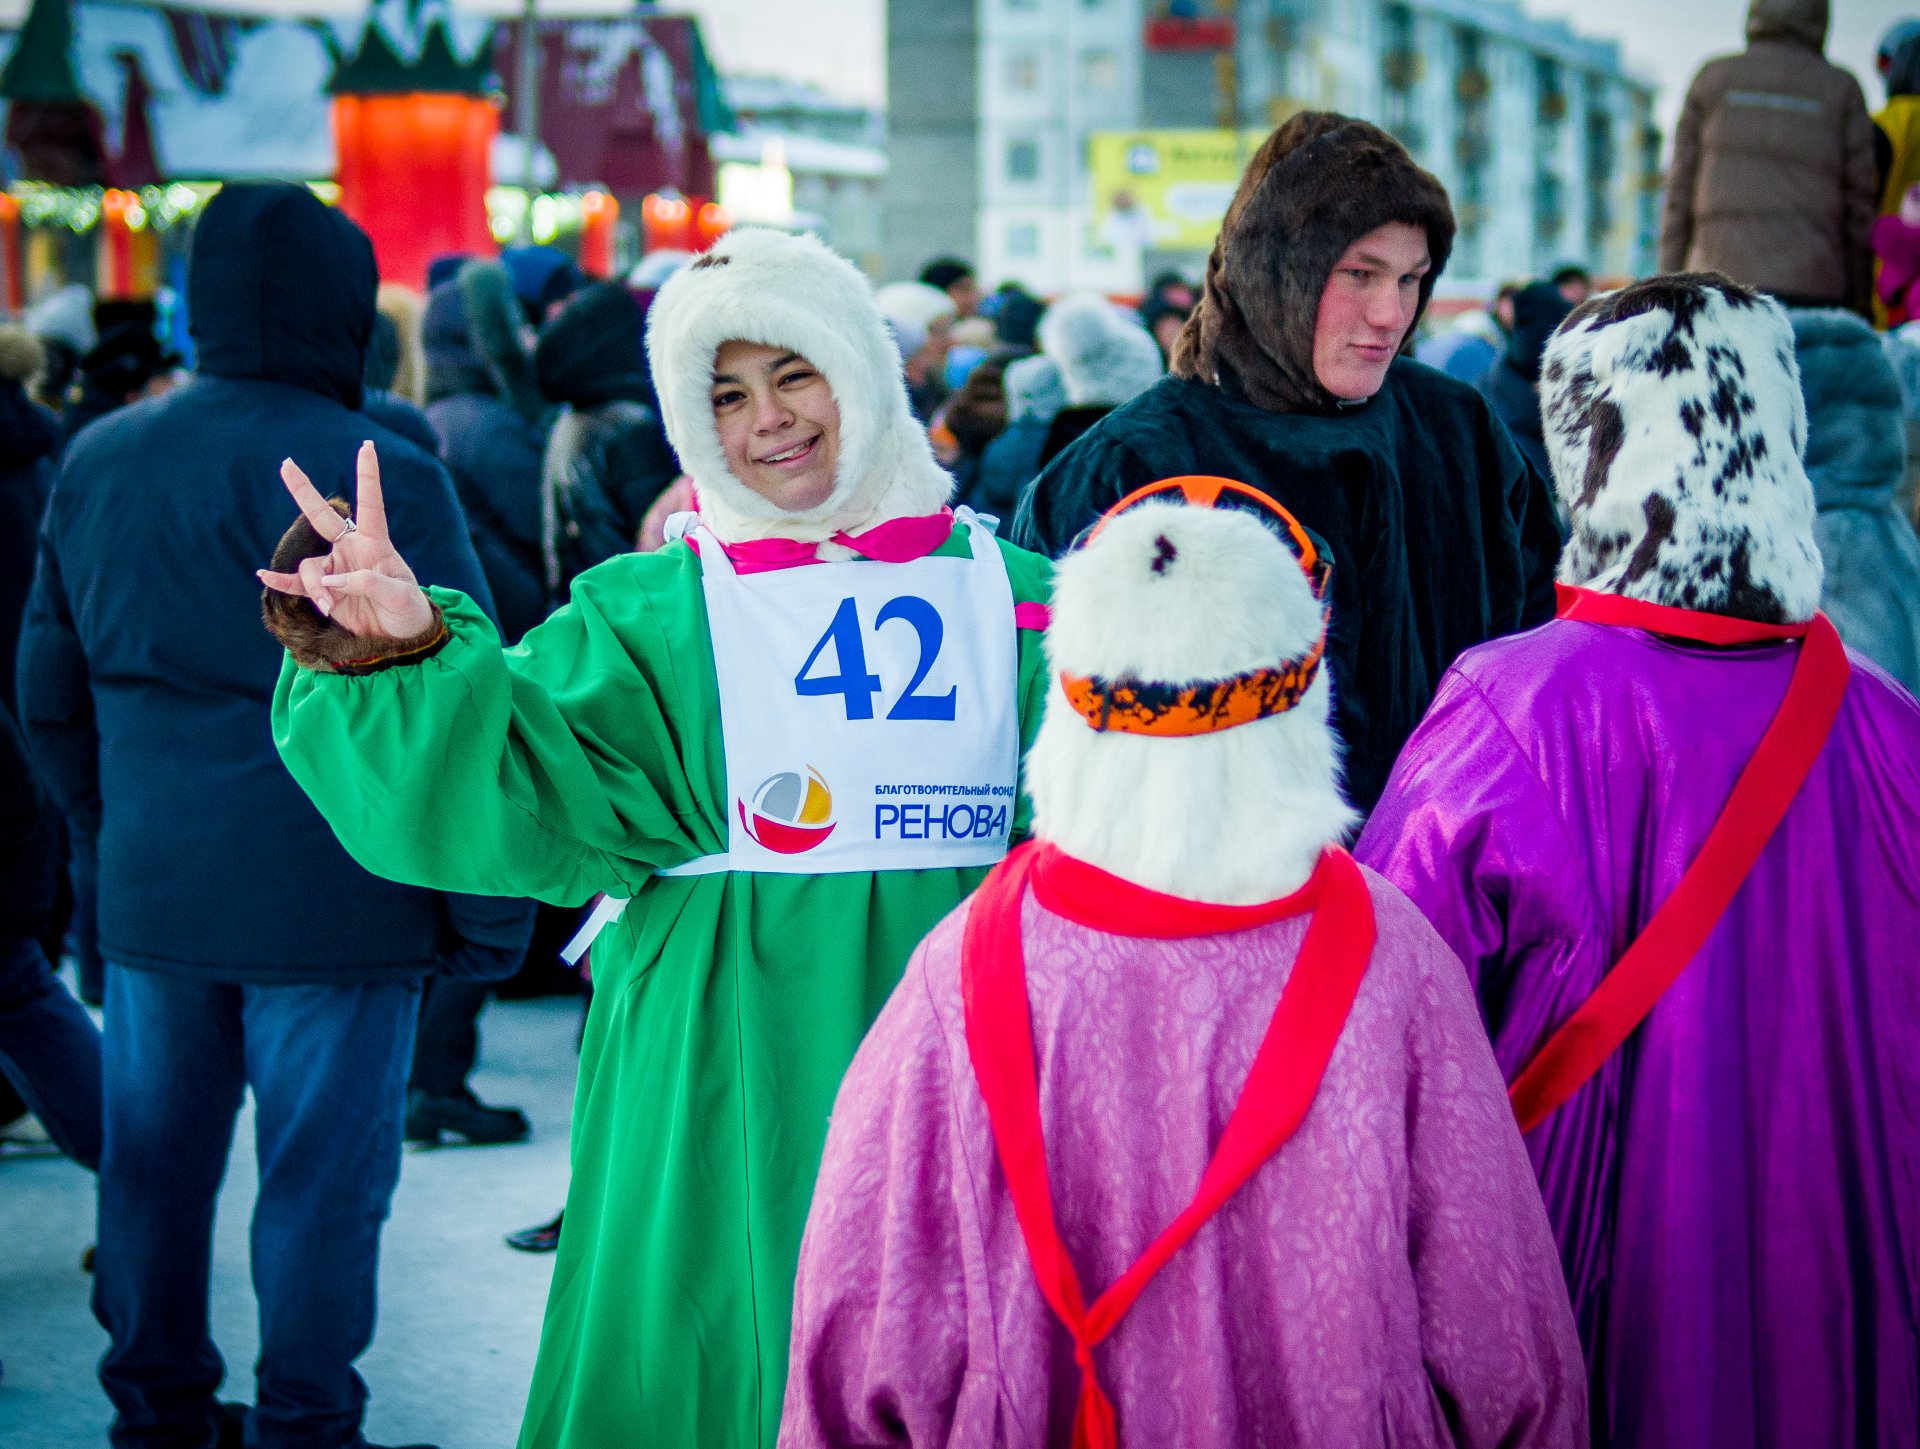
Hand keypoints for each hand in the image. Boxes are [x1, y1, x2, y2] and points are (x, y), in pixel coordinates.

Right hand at [258, 441, 434, 639]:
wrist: (401, 635)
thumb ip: (370, 584)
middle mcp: (351, 549)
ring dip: (316, 588)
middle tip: (286, 464)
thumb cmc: (408, 610)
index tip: (367, 447)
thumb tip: (334, 579)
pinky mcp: (324, 591)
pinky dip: (281, 581)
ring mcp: (335, 568)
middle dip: (303, 491)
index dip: (368, 476)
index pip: (371, 505)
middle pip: (322, 517)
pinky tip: (263, 575)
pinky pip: (297, 582)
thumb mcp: (400, 596)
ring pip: (311, 569)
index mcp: (376, 543)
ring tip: (330, 607)